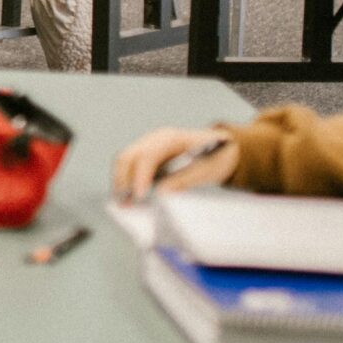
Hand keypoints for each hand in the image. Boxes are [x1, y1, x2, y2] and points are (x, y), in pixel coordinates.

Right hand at [111, 127, 237, 201]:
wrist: (222, 149)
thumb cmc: (215, 158)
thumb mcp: (206, 170)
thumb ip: (184, 180)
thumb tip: (161, 194)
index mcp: (170, 139)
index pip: (147, 157)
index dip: (140, 177)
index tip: (139, 197)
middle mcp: (153, 140)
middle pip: (127, 157)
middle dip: (123, 181)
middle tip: (124, 204)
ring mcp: (146, 146)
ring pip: (123, 162)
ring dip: (120, 183)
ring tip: (122, 204)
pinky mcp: (145, 157)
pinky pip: (128, 168)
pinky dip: (125, 182)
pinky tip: (128, 198)